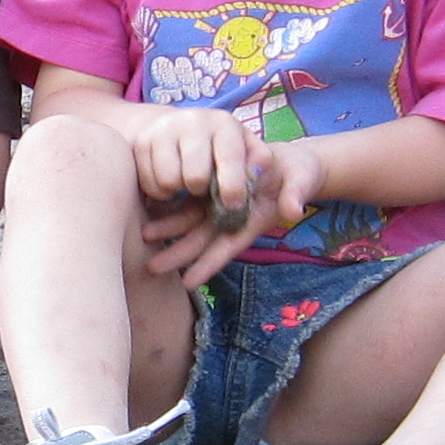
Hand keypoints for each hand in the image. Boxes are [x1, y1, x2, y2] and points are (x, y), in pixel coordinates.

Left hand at [138, 127, 317, 287]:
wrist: (290, 162)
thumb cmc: (299, 174)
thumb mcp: (302, 181)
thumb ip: (297, 195)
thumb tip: (293, 210)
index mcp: (251, 222)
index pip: (227, 248)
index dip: (208, 265)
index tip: (188, 283)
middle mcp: (231, 218)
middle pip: (201, 240)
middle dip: (178, 255)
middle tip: (150, 267)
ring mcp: (218, 205)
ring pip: (189, 222)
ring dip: (168, 231)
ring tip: (143, 236)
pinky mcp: (210, 190)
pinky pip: (186, 201)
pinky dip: (169, 207)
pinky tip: (148, 209)